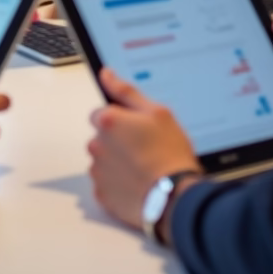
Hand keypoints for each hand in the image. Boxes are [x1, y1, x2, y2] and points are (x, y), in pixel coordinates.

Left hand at [87, 67, 200, 230]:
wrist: (175, 198)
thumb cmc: (169, 153)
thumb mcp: (157, 112)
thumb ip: (126, 91)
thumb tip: (106, 74)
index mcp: (108, 121)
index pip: (100, 113)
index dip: (120, 119)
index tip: (136, 128)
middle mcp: (97, 145)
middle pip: (101, 137)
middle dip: (117, 141)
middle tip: (144, 148)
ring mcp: (98, 173)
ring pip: (103, 161)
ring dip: (117, 162)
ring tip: (143, 168)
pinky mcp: (103, 196)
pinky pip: (106, 185)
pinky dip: (117, 184)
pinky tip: (138, 183)